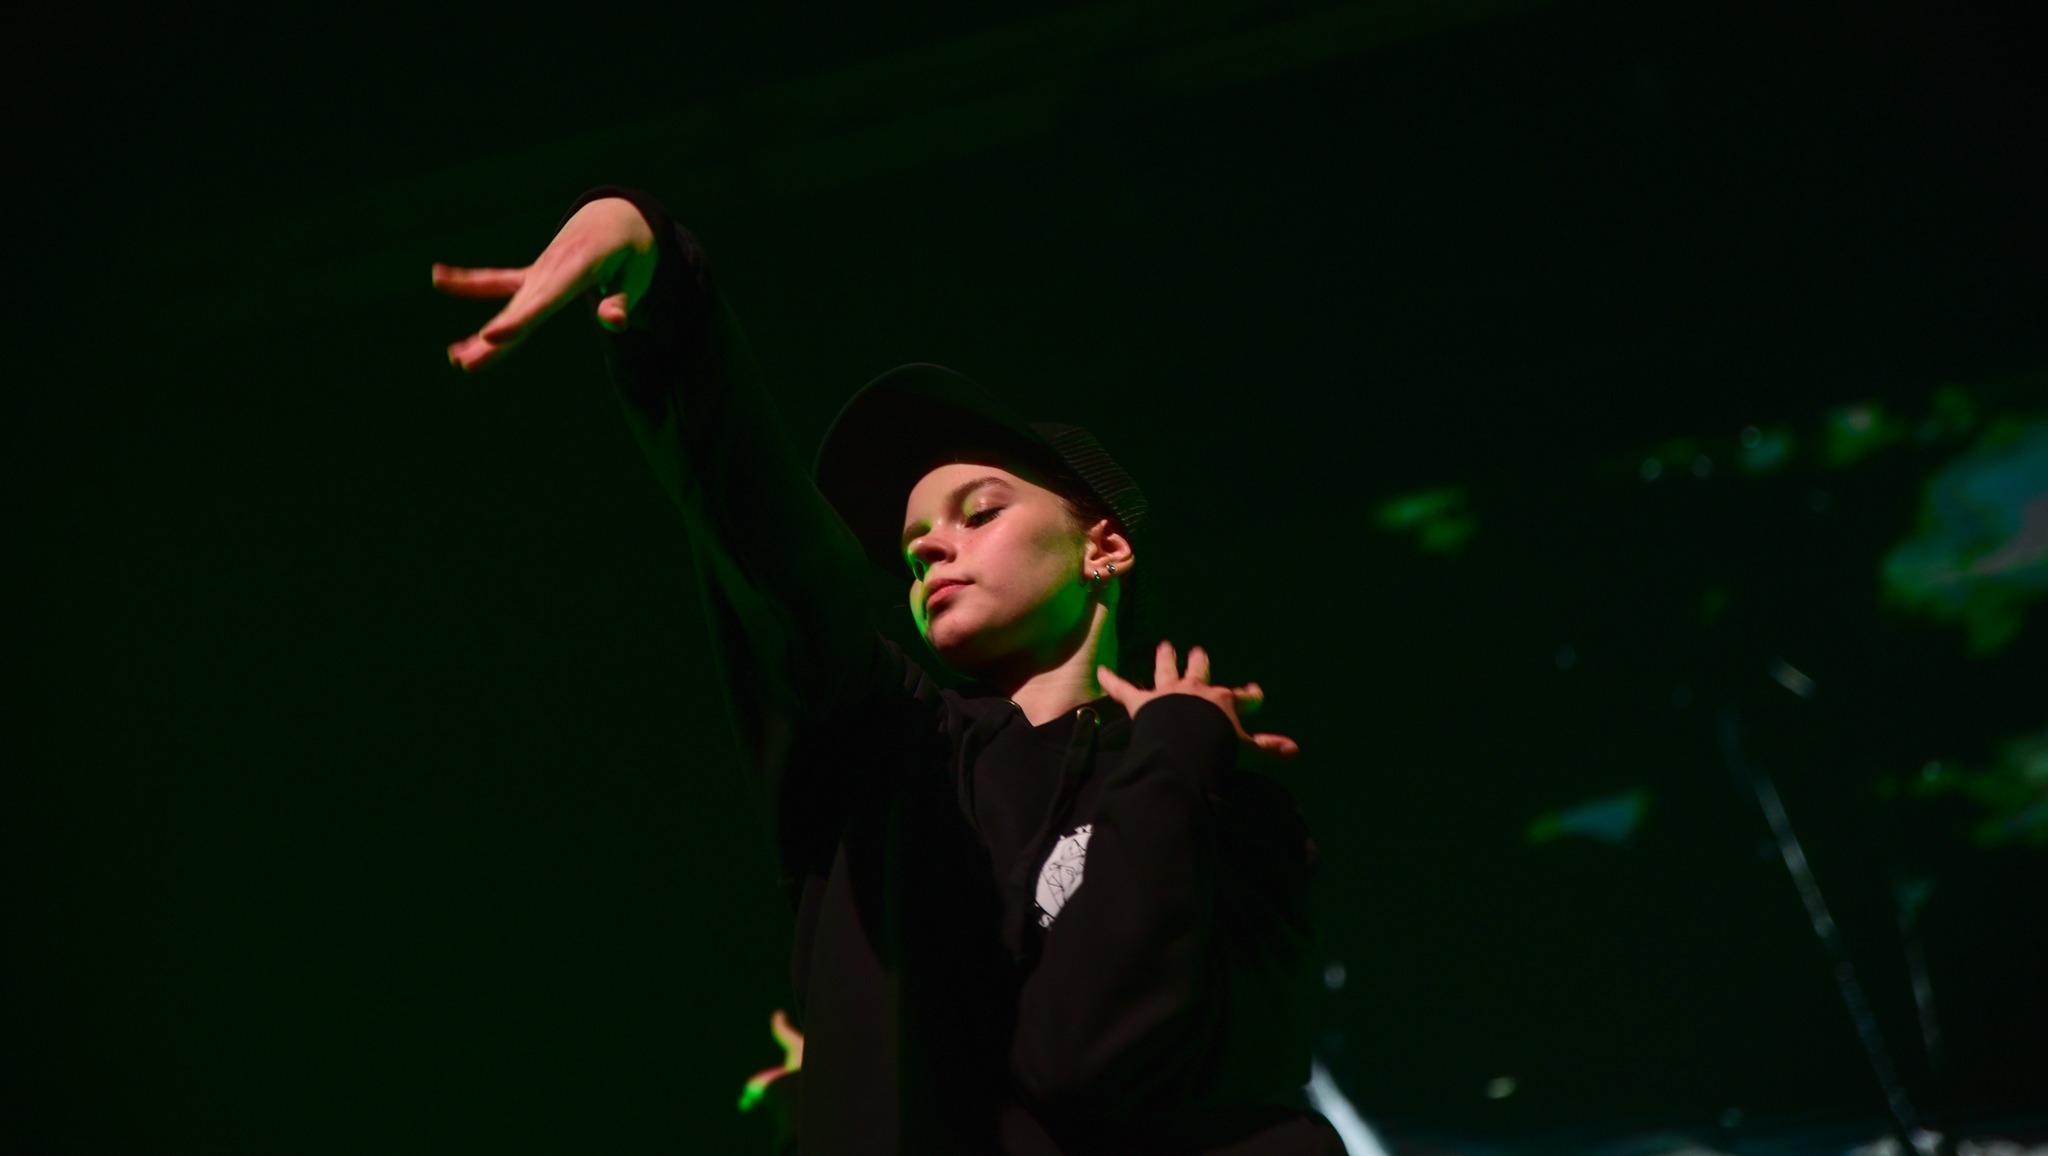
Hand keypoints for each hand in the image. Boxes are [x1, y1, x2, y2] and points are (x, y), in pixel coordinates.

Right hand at [433, 196, 658, 372]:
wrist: (617, 218)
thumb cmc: (632, 253)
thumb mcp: (637, 274)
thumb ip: (621, 299)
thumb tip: (614, 322)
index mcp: (579, 268)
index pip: (546, 300)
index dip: (519, 320)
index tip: (491, 337)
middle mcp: (552, 270)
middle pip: (520, 310)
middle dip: (493, 338)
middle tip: (464, 363)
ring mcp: (539, 272)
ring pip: (508, 306)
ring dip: (481, 332)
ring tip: (455, 356)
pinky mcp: (535, 275)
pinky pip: (499, 281)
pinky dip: (470, 282)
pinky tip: (438, 277)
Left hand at [1097, 640, 1300, 759]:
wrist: (1185, 742)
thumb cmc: (1217, 745)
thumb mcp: (1246, 748)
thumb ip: (1268, 748)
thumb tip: (1296, 750)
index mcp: (1221, 701)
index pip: (1240, 697)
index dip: (1249, 696)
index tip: (1255, 693)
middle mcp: (1194, 690)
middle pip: (1198, 670)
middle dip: (1198, 661)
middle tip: (1197, 650)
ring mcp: (1167, 693)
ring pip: (1166, 671)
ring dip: (1165, 659)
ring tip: (1164, 646)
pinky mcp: (1142, 703)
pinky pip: (1123, 689)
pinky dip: (1111, 680)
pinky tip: (1100, 669)